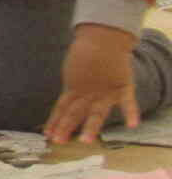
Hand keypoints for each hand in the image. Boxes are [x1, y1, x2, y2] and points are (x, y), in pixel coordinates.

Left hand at [45, 24, 139, 143]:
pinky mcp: (123, 86)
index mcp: (74, 88)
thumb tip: (66, 102)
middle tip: (59, 141)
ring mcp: (106, 91)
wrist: (103, 37)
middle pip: (75, 112)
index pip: (61, 108)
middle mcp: (88, 93)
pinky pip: (129, 102)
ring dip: (91, 126)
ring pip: (97, 112)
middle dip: (66, 126)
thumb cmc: (85, 53)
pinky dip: (132, 113)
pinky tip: (132, 125)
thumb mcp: (72, 72)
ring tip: (87, 140)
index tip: (47, 135)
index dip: (54, 121)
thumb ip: (72, 89)